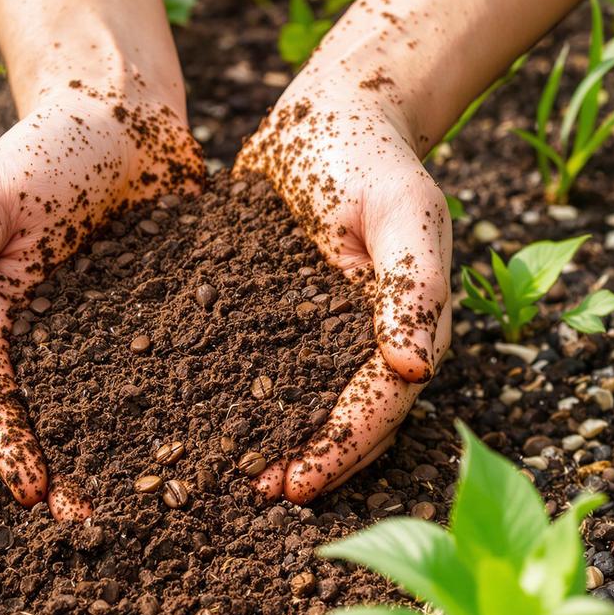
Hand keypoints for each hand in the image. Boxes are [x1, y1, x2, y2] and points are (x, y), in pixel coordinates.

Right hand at [0, 85, 202, 519]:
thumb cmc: (43, 151)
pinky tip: (217, 444)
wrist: (124, 114)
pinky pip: (179, 372)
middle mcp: (54, 342)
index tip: (35, 492)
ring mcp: (114, 337)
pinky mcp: (170, 322)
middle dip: (68, 473)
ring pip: (117, 410)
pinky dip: (192, 410)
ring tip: (157, 506)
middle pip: (53, 420)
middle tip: (92, 524)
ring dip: (128, 459)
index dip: (8, 447)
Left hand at [237, 71, 452, 504]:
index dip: (342, 449)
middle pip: (347, 424)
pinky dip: (241, 403)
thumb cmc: (373, 159)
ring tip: (232, 482)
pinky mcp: (280, 319)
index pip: (381, 406)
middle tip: (259, 498)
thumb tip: (414, 370)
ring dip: (277, 447)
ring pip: (305, 408)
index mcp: (405, 329)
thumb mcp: (404, 212)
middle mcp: (367, 344)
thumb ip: (413, 288)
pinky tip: (199, 423)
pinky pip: (263, 370)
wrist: (332, 116)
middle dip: (310, 464)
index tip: (297, 483)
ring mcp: (323, 336)